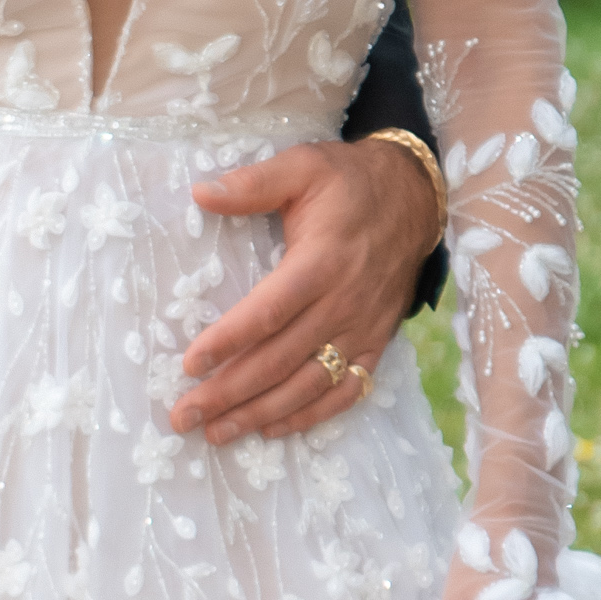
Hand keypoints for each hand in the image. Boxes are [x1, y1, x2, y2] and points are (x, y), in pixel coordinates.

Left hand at [171, 139, 443, 447]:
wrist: (416, 197)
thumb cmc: (350, 183)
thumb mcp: (303, 167)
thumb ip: (253, 184)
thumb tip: (200, 193)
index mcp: (322, 261)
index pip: (268, 312)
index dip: (228, 341)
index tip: (190, 364)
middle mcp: (343, 303)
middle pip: (280, 359)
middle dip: (230, 392)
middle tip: (185, 415)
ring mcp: (363, 328)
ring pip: (308, 384)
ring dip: (261, 413)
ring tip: (217, 432)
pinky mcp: (377, 342)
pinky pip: (347, 390)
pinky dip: (310, 416)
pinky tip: (273, 429)